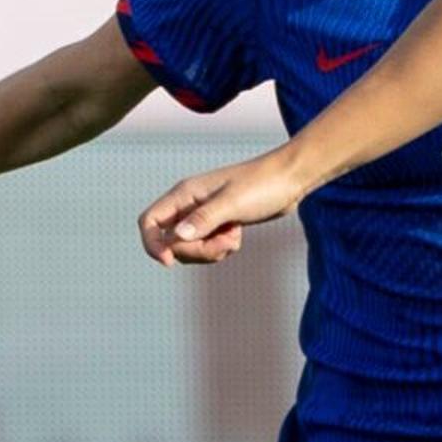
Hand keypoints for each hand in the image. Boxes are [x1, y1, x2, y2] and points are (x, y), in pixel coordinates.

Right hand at [138, 147, 306, 264]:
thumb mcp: (233, 203)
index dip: (152, 244)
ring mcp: (203, 215)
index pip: (150, 221)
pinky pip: (207, 247)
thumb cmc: (263, 185)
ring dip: (210, 251)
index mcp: (185, 194)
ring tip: (233, 237)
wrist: (291, 179)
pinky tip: (237, 235)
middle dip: (195, 251)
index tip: (169, 261)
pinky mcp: (218, 224)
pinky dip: (221, 248)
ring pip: (190, 247)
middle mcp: (189, 204)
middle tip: (223, 244)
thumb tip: (176, 238)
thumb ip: (204, 220)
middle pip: (171, 242)